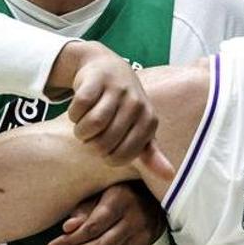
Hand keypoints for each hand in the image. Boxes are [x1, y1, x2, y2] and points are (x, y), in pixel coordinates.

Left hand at [48, 182, 166, 244]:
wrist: (155, 197)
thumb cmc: (120, 191)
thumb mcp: (101, 192)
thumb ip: (84, 209)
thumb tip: (67, 227)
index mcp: (120, 200)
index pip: (93, 226)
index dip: (71, 239)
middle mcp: (134, 218)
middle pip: (102, 244)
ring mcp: (143, 234)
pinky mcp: (146, 244)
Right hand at [65, 46, 159, 166]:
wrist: (108, 67)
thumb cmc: (125, 105)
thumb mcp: (140, 128)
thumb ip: (151, 154)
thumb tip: (170, 177)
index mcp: (149, 121)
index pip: (122, 156)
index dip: (106, 157)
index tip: (107, 147)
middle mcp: (137, 103)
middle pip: (104, 142)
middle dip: (92, 144)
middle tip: (92, 135)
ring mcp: (118, 89)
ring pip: (93, 124)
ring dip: (81, 131)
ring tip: (84, 126)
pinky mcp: (97, 79)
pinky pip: (79, 107)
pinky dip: (73, 114)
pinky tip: (79, 111)